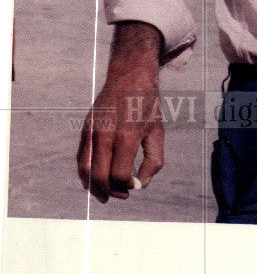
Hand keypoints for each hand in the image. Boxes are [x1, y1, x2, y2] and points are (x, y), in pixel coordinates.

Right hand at [77, 23, 164, 201]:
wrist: (130, 77)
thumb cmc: (147, 107)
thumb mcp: (158, 132)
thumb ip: (154, 161)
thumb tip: (141, 185)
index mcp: (127, 136)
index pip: (120, 174)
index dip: (127, 185)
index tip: (135, 185)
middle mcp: (106, 135)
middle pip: (100, 176)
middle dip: (110, 191)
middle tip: (122, 196)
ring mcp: (92, 132)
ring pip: (85, 170)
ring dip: (94, 187)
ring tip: (106, 195)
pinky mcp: (85, 129)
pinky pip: (81, 158)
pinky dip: (85, 174)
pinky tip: (94, 182)